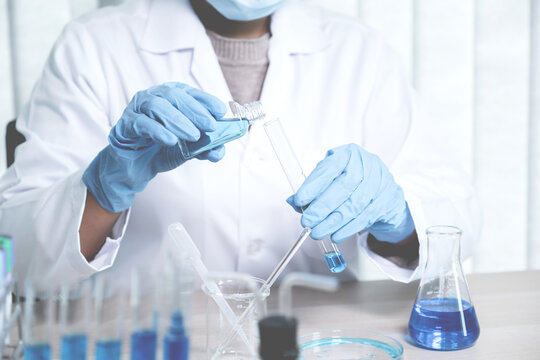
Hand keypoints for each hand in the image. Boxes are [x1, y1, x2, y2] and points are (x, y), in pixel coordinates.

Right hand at [83, 82, 226, 211]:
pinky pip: (141, 123)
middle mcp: (153, 97)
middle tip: (211, 126)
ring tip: (194, 136)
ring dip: (179, 121)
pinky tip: (171, 141)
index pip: (189, 92)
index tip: (221, 112)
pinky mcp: (125, 124)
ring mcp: (137, 108)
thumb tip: (219, 151)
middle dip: (195, 111)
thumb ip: (203, 149)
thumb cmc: (160, 150)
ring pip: (157, 106)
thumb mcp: (187, 150)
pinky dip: (158, 131)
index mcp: (170, 97)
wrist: (133, 167)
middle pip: (174, 96)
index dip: (206, 100)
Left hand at [287, 143, 414, 242]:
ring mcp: (380, 181)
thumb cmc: (352, 184)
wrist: (384, 193)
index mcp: (348, 154)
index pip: (329, 168)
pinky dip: (348, 228)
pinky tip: (336, 235)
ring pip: (354, 204)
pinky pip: (365, 216)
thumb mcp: (331, 179)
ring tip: (318, 232)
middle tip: (307, 221)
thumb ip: (313, 189)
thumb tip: (292, 201)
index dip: (313, 185)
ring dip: (333, 222)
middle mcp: (366, 164)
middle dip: (321, 207)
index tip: (299, 200)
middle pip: (342, 187)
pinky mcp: (387, 199)